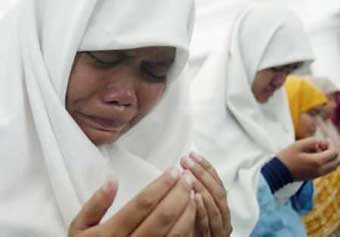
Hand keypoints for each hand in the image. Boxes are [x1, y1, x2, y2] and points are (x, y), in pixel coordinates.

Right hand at [69, 167, 196, 236]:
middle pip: (163, 216)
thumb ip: (94, 204)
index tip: (174, 170)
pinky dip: (188, 228)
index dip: (161, 185)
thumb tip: (111, 179)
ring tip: (194, 192)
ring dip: (188, 210)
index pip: (142, 204)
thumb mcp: (79, 228)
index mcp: (111, 233)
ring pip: (175, 232)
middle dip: (179, 193)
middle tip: (188, 177)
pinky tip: (192, 213)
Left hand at [181, 153, 231, 236]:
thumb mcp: (195, 208)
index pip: (217, 182)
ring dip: (203, 187)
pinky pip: (210, 223)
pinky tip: (194, 198)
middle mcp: (224, 217)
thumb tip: (182, 170)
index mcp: (220, 206)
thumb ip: (194, 192)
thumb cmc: (192, 228)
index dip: (206, 167)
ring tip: (189, 175)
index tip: (193, 154)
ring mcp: (220, 229)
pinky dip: (203, 209)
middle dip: (203, 173)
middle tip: (187, 160)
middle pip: (218, 192)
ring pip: (217, 205)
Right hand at [278, 137, 339, 180]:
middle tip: (322, 146)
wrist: (278, 172)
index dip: (331, 144)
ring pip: (332, 167)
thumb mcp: (299, 144)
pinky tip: (313, 157)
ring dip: (329, 158)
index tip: (322, 140)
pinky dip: (325, 163)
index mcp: (317, 161)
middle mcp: (320, 170)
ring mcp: (317, 175)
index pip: (334, 152)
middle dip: (333, 151)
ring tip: (317, 151)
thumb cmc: (287, 157)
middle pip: (336, 161)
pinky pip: (326, 170)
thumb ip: (313, 141)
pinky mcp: (313, 177)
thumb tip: (322, 143)